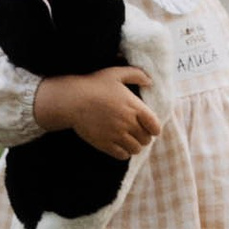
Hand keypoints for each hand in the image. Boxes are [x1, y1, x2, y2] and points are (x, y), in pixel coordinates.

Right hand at [34, 66, 159, 158]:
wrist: (73, 100)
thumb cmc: (94, 85)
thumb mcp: (116, 74)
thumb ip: (136, 75)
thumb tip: (150, 82)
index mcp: (135, 107)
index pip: (155, 126)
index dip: (155, 129)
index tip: (151, 130)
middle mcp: (128, 123)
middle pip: (146, 139)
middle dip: (144, 138)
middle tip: (139, 135)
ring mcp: (117, 135)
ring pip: (135, 149)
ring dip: (135, 146)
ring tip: (130, 142)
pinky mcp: (105, 144)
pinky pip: (122, 155)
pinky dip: (124, 153)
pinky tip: (120, 147)